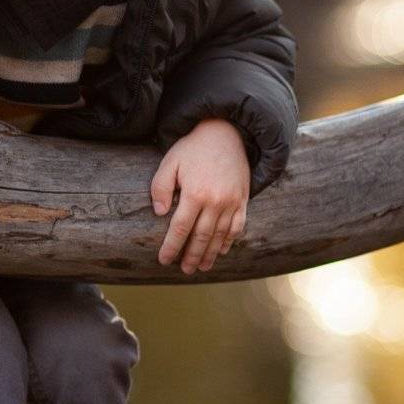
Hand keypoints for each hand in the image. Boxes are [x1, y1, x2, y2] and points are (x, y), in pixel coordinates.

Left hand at [149, 117, 248, 274]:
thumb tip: (160, 213)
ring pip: (220, 236)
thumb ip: (160, 188)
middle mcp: (216, 201)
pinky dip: (229, 241)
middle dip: (191, 256)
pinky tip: (220, 251)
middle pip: (201, 237)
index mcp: (195, 193)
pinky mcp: (243, 200)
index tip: (163, 259)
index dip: (172, 246)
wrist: (226, 133)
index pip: (181, 228)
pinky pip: (237, 226)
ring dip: (210, 254)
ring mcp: (232, 202)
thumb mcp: (170, 162)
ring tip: (201, 267)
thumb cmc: (193, 148)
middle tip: (184, 270)